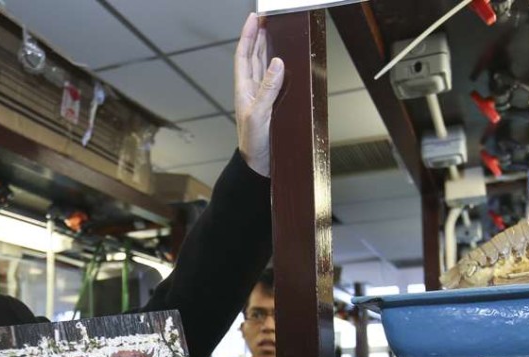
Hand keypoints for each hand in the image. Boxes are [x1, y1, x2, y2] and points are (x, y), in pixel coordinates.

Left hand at [235, 12, 284, 176]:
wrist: (258, 166)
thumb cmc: (253, 143)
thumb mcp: (259, 115)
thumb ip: (267, 89)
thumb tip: (277, 62)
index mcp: (244, 90)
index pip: (244, 56)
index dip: (248, 36)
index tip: (254, 18)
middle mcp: (251, 90)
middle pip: (253, 57)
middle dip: (258, 36)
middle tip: (266, 19)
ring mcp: (261, 97)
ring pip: (263, 66)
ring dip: (267, 48)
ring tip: (273, 31)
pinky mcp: (272, 105)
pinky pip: (274, 80)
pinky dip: (278, 67)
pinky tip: (284, 60)